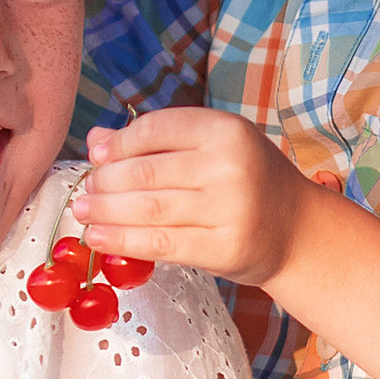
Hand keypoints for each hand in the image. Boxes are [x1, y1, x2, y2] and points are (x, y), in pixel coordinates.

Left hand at [69, 108, 315, 289]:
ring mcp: (230, 208)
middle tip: (85, 192)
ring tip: (83, 213)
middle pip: (146, 173)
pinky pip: (161, 243)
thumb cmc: (247, 182)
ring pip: (148, 209)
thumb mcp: (212, 148)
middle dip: (105, 183)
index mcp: (225, 130)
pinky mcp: (224, 248)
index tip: (97, 158)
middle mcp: (230, 165)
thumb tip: (96, 140)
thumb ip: (157, 141)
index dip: (118, 145)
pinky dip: (122, 241)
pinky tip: (99, 238)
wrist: (296, 229)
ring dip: (106, 213)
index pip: (155, 130)